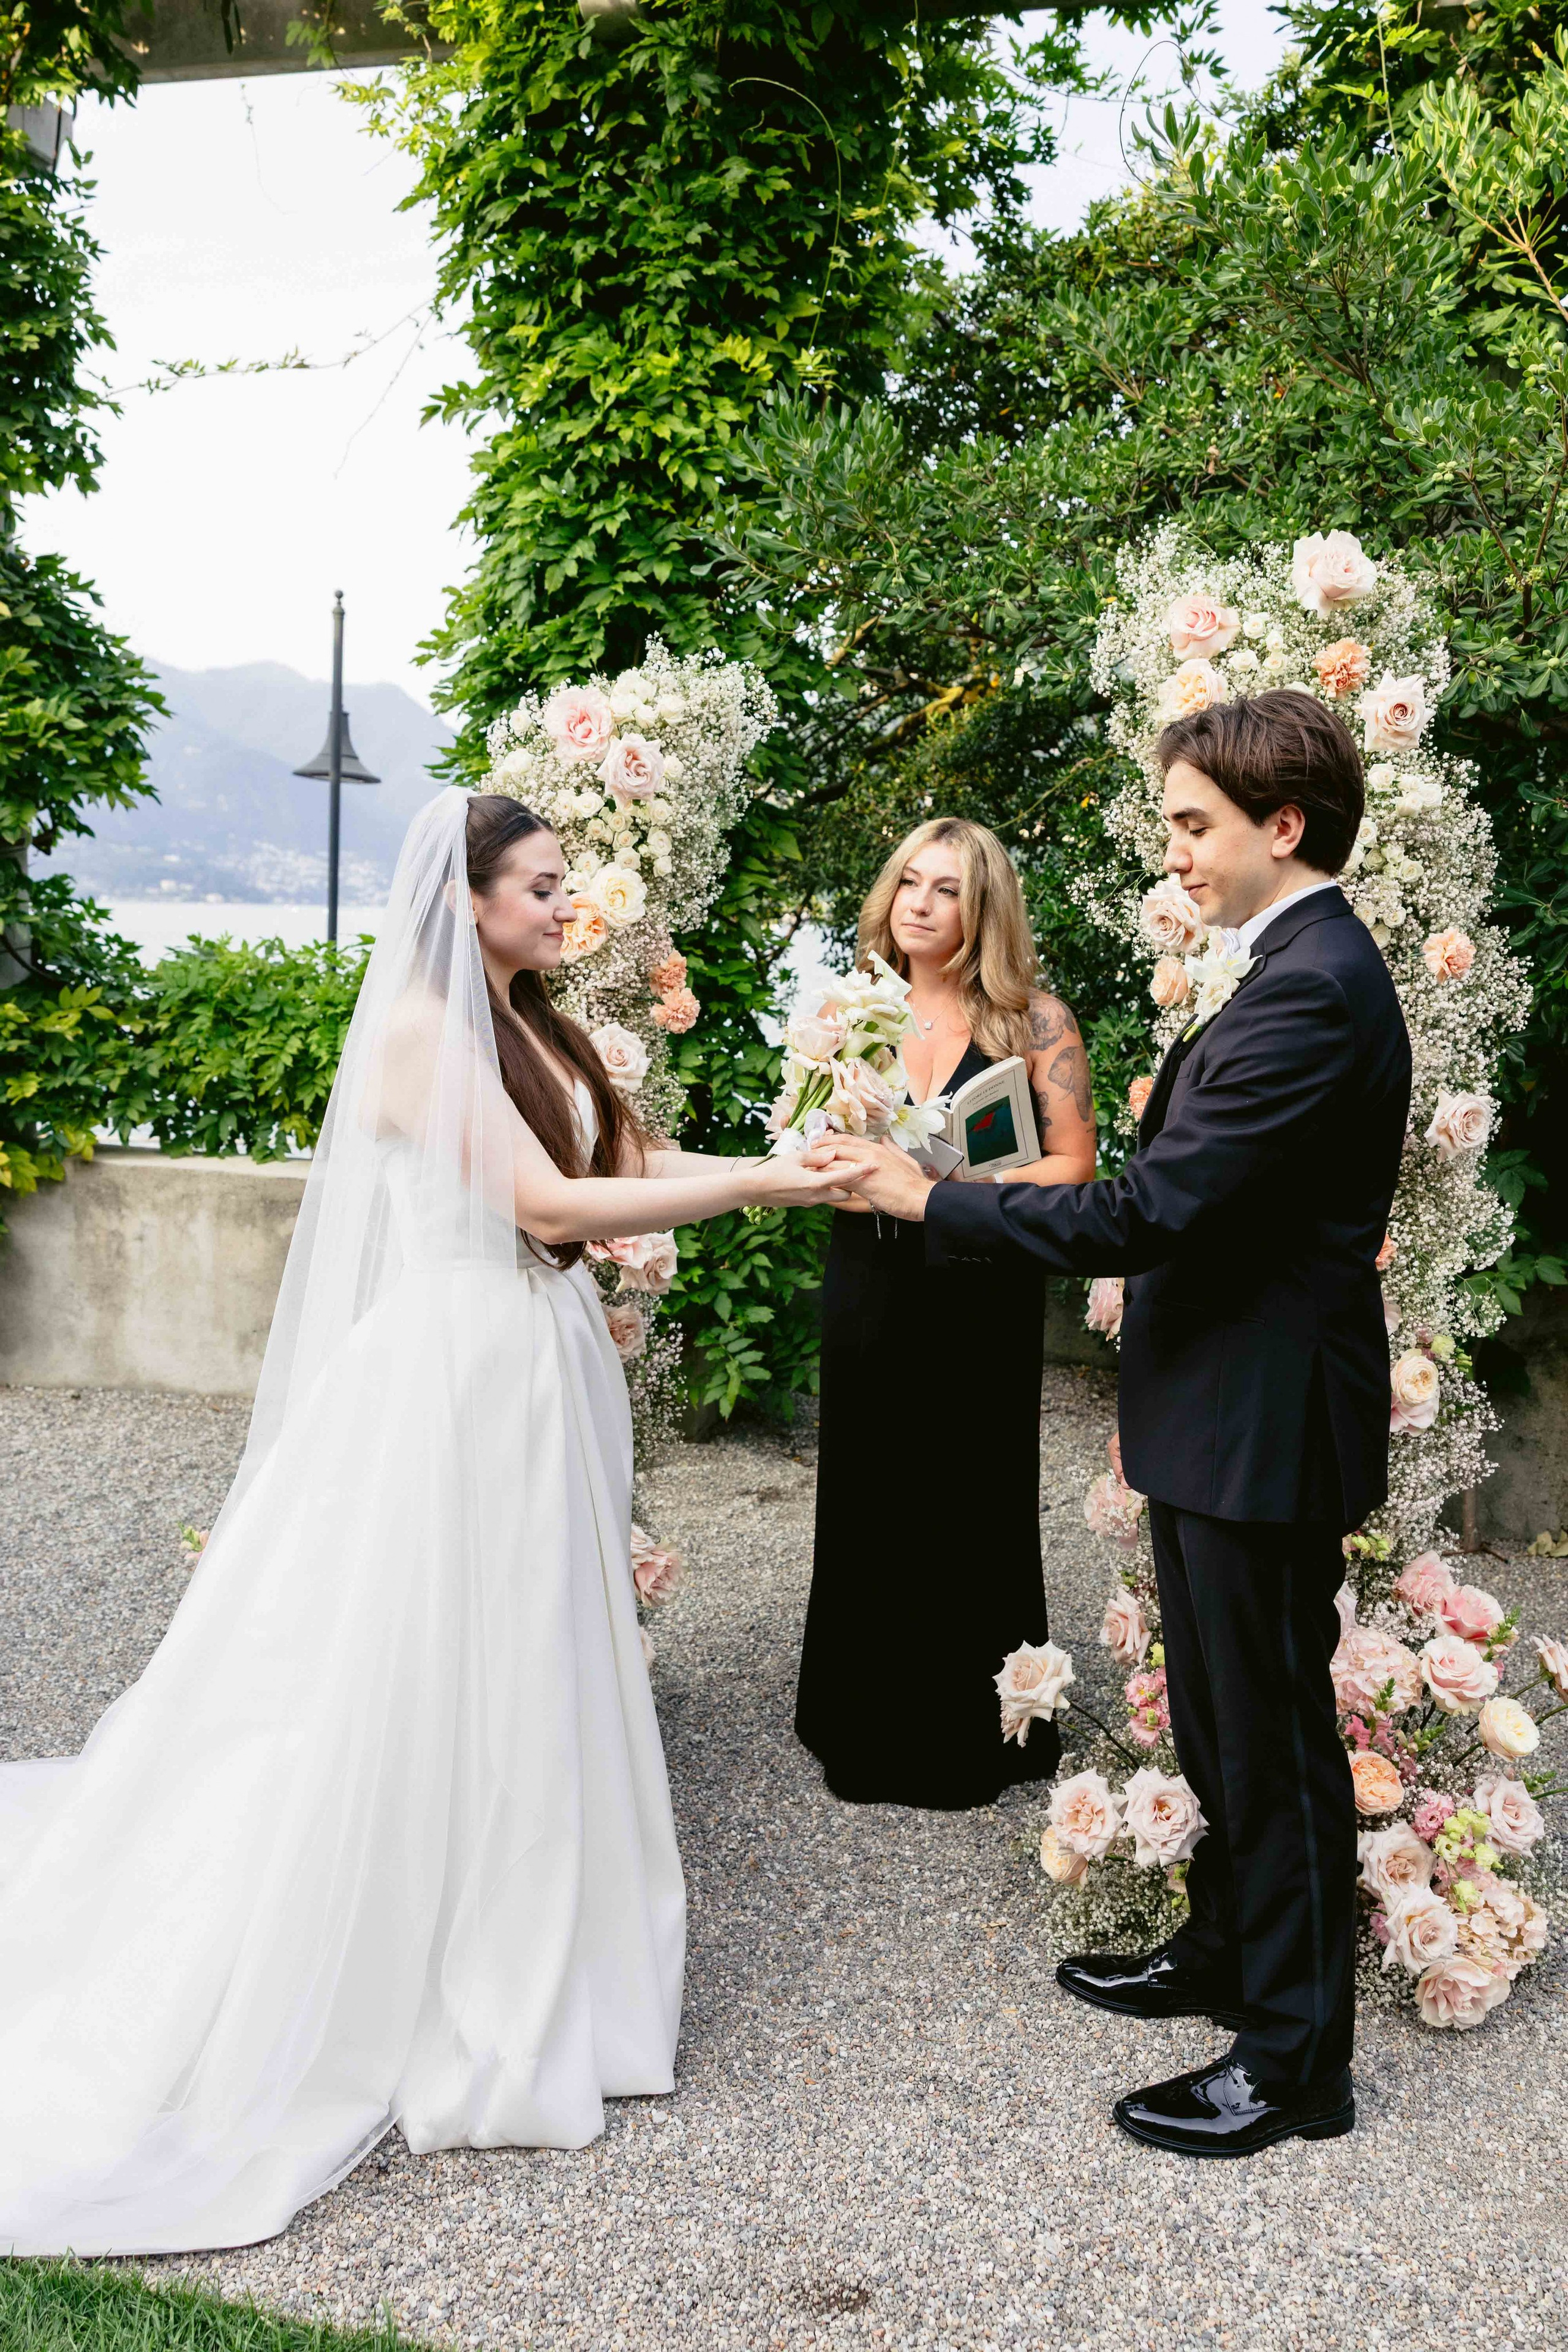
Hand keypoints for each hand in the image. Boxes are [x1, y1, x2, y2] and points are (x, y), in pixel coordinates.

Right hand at [746, 1152, 854, 1208]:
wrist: (754, 1190)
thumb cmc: (772, 1171)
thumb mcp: (795, 1158)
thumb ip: (817, 1156)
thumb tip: (834, 1153)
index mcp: (816, 1183)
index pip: (846, 1177)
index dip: (862, 1171)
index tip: (876, 1165)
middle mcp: (816, 1196)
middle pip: (846, 1193)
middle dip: (851, 1184)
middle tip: (849, 1168)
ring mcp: (811, 1202)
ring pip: (834, 1196)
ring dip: (837, 1186)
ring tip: (831, 1171)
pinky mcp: (805, 1204)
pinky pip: (822, 1197)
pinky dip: (826, 1188)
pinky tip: (818, 1176)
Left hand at [804, 1137, 936, 1220]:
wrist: (920, 1198)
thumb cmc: (914, 1183)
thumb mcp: (905, 1159)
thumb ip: (893, 1148)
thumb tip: (885, 1139)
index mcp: (878, 1148)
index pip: (848, 1139)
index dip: (831, 1139)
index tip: (820, 1141)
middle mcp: (870, 1154)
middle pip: (837, 1146)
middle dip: (820, 1148)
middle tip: (807, 1151)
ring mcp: (865, 1167)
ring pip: (835, 1161)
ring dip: (820, 1164)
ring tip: (807, 1168)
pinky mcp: (863, 1183)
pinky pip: (839, 1178)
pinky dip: (827, 1179)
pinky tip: (817, 1183)